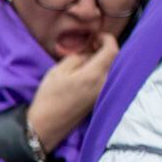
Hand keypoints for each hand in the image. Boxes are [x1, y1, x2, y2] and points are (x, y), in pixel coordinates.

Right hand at [24, 38, 117, 156]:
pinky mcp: (99, 99)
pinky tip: (84, 71)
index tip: (95, 36)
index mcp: (95, 74)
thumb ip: (77, 57)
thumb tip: (88, 52)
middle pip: (113, 59)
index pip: (112, 50)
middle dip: (103, 48)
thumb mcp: (58, 71)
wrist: (48, 125)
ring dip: (100, 60)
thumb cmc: (50, 97)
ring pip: (109, 69)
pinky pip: (105, 79)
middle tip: (88, 45)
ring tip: (84, 58)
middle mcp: (104, 83)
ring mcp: (103, 92)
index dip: (106, 39)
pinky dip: (99, 70)